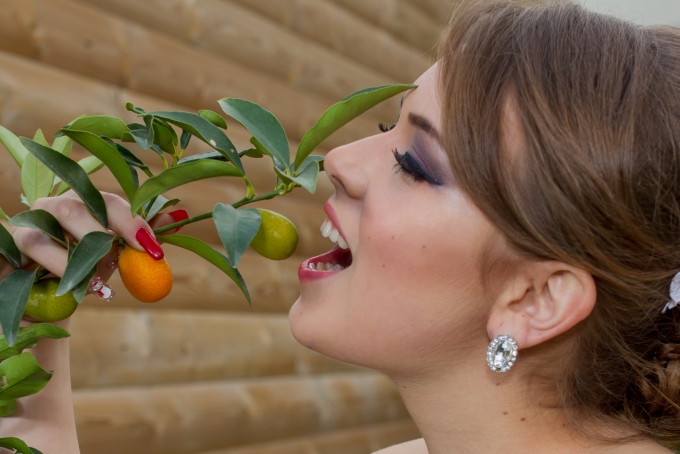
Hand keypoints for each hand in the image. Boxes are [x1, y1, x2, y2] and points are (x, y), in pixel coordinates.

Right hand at [9, 190, 178, 298]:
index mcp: (84, 201)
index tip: (151, 250)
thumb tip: (180, 216)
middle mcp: (51, 206)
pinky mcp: (4, 252)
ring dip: (67, 264)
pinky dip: (40, 277)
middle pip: (71, 208)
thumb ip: (144, 235)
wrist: (48, 295)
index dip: (131, 223)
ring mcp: (23, 228)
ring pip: (39, 237)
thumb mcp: (118, 252)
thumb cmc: (87, 265)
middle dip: (97, 238)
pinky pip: (15, 260)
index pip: (109, 201)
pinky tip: (64, 293)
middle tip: (115, 266)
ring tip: (90, 288)